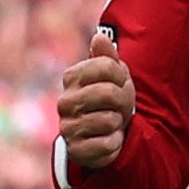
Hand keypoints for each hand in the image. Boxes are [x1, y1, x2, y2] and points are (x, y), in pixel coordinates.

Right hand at [56, 25, 133, 173]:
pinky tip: (108, 139)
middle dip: (123, 101)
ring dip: (118, 123)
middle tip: (119, 107)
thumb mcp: (114, 75)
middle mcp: (65, 101)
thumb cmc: (110, 100)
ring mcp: (68, 126)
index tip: (120, 84)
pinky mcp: (76, 150)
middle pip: (109, 93)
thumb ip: (107, 57)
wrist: (104, 133)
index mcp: (72, 77)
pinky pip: (107, 143)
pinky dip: (115, 142)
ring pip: (109, 119)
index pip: (107, 66)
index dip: (122, 77)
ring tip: (111, 123)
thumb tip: (100, 37)